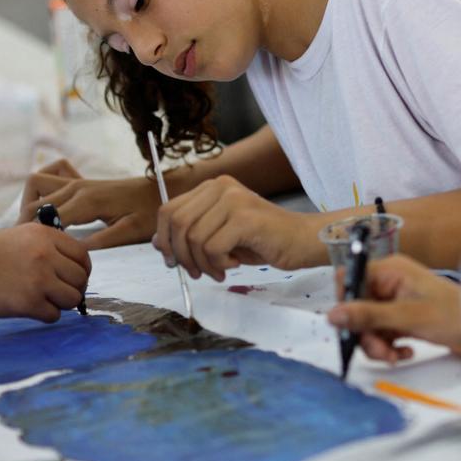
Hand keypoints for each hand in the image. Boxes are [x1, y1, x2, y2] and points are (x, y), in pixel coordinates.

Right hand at [0, 223, 91, 322]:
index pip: (82, 255)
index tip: (74, 278)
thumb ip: (47, 246)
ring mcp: (39, 279)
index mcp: (45, 236)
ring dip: (62, 304)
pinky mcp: (28, 302)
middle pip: (80, 279)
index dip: (82, 270)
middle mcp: (46, 255)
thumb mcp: (20, 236)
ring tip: (46, 302)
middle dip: (73, 289)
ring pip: (72, 298)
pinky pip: (54, 315)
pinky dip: (47, 315)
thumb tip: (72, 267)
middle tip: (60, 294)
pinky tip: (33, 310)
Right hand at [18, 159, 160, 248]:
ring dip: (30, 202)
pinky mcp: (82, 181)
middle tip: (27, 245)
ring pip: (37, 183)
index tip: (32, 252)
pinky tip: (50, 206)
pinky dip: (44, 187)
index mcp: (87, 201)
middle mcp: (77, 187)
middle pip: (35, 200)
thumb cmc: (150, 213)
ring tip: (34, 227)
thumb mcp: (130, 232)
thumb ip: (102, 241)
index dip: (35, 234)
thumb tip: (73, 250)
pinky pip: (52, 174)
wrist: (162, 190)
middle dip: (25, 222)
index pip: (47, 216)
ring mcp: (78, 182)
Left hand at [152, 176, 322, 279]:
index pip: (169, 210)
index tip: (173, 261)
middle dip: (180, 255)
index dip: (164, 239)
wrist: (302, 240)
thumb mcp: (219, 234)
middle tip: (194, 273)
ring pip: (194, 239)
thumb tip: (158, 243)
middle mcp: (221, 187)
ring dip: (201, 264)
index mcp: (213, 186)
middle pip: (177, 223)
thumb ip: (191, 233)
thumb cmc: (262, 239)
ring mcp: (234, 200)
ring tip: (218, 271)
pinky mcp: (245, 218)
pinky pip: (212, 248)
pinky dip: (219, 264)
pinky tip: (234, 265)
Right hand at [327, 255, 460, 361]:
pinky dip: (389, 346)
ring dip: (377, 344)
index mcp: (390, 270)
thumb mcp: (407, 317)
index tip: (352, 325)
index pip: (350, 278)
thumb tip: (332, 314)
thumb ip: (368, 316)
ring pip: (368, 324)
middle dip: (365, 333)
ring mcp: (396, 301)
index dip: (346, 302)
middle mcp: (390, 282)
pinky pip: (382, 333)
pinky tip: (405, 352)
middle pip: (357, 306)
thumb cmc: (453, 315)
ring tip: (395, 356)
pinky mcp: (403, 318)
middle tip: (382, 352)